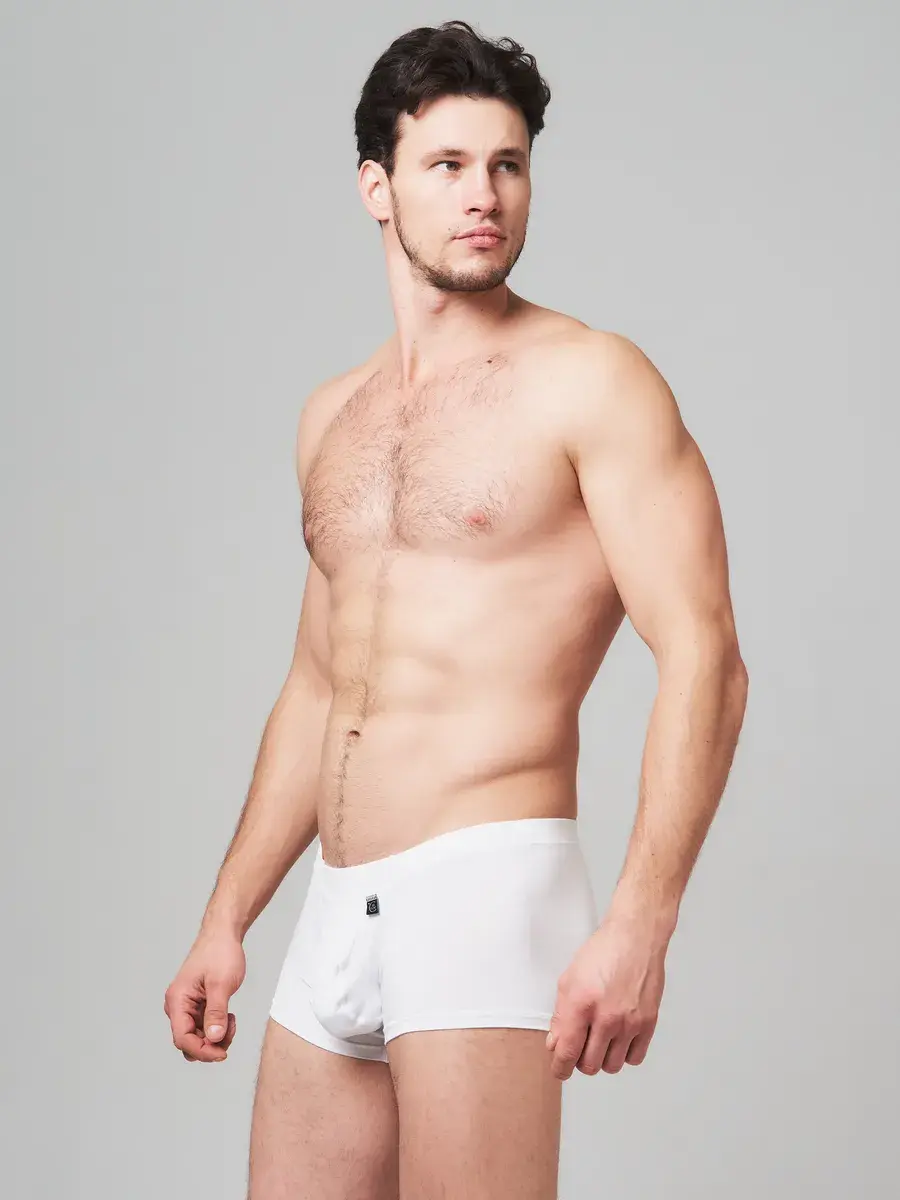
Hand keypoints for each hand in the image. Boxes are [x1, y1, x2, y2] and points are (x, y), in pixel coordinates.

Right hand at [164, 930, 245, 1061]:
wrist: (223, 934)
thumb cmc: (220, 952)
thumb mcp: (221, 984)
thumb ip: (216, 1013)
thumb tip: (213, 1039)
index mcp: (177, 1000)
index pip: (182, 1038)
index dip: (201, 1051)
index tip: (222, 1053)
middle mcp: (178, 1006)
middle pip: (188, 1041)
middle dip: (209, 1045)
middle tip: (230, 1032)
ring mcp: (187, 1006)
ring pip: (197, 1037)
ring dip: (215, 1037)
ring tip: (231, 1020)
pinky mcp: (197, 1005)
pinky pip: (203, 1027)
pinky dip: (217, 1027)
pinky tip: (229, 1016)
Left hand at [546, 913, 667, 1079]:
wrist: (635, 938)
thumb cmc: (602, 953)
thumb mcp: (569, 979)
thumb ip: (560, 1015)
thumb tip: (556, 1044)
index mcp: (580, 1004)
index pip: (567, 1053)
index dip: (560, 1068)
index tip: (560, 1069)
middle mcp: (606, 1018)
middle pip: (589, 1065)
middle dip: (580, 1061)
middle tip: (580, 1046)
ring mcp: (629, 1022)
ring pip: (612, 1065)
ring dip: (602, 1058)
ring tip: (600, 1040)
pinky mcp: (648, 1023)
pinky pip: (634, 1058)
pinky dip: (624, 1054)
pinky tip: (619, 1038)